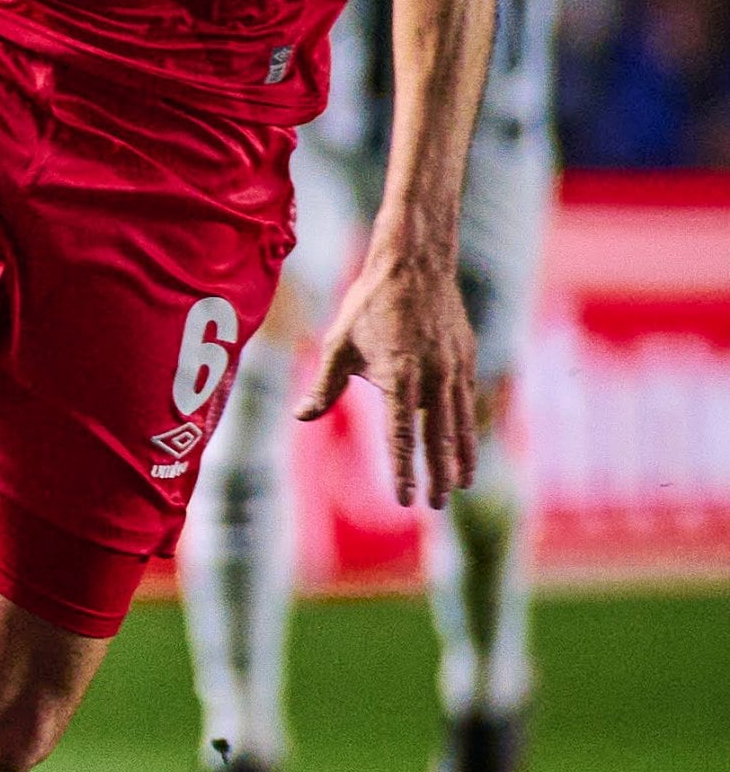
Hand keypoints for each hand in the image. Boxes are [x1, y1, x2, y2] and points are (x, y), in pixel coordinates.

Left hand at [298, 237, 477, 508]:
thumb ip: (325, 386)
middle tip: (437, 505)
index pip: (401, 436)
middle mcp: (432, 378)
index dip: (402, 471)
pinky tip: (467, 443)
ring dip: (461, 456)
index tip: (403, 499)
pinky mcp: (466, 358)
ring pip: (461, 422)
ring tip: (462, 484)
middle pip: (438, 438)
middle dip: (438, 475)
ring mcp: (454, 368)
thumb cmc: (369, 304)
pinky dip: (470, 426)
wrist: (415, 265)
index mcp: (398, 378)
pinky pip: (469, 400)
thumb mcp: (339, 344)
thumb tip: (302, 417)